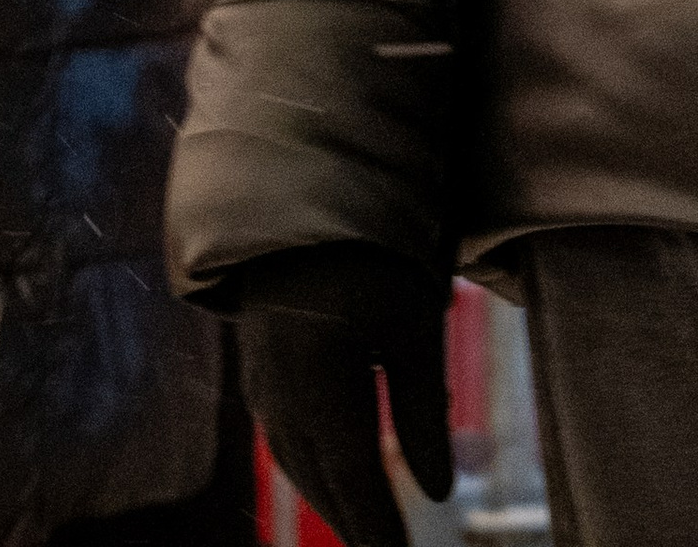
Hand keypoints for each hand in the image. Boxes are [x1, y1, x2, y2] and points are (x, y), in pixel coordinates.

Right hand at [234, 243, 452, 546]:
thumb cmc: (374, 248)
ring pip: (296, 460)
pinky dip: (313, 461)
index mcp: (319, 390)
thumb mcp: (414, 325)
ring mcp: (262, 378)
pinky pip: (284, 431)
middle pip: (319, 481)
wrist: (302, 185)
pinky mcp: (259, 359)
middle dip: (354, 521)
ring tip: (364, 522)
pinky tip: (331, 463)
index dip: (379, 531)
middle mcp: (280, 395)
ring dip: (330, 494)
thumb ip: (424, 410)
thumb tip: (437, 492)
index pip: (354, 483)